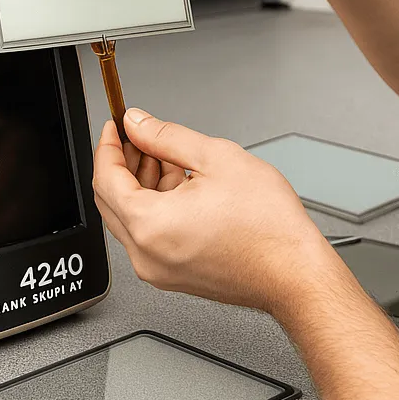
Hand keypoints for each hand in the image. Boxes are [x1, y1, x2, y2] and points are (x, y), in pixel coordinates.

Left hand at [92, 108, 332, 315]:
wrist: (294, 272)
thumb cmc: (268, 228)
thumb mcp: (216, 159)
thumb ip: (166, 137)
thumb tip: (138, 124)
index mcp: (149, 224)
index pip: (105, 178)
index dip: (107, 146)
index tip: (114, 128)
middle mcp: (145, 254)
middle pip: (111, 200)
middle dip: (122, 164)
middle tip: (139, 138)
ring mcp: (158, 269)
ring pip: (131, 218)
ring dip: (141, 185)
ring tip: (169, 159)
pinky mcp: (173, 275)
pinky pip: (149, 236)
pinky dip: (156, 207)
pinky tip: (181, 187)